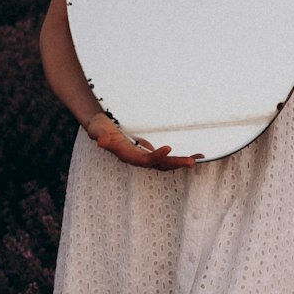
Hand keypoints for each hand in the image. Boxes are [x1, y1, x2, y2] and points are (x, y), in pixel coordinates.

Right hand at [85, 113, 200, 168]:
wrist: (101, 129)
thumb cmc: (99, 128)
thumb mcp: (96, 129)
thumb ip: (99, 135)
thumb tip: (101, 142)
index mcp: (126, 155)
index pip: (142, 160)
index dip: (155, 156)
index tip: (168, 148)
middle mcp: (137, 158)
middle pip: (158, 165)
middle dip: (175, 163)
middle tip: (191, 162)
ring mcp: (144, 156)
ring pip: (165, 163)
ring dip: (180, 162)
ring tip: (197, 159)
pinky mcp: (149, 152)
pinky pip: (167, 157)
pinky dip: (180, 157)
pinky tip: (195, 155)